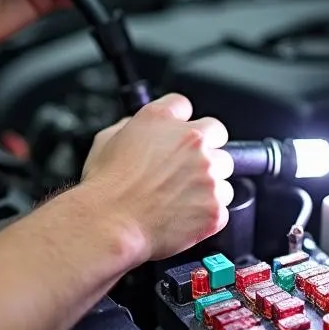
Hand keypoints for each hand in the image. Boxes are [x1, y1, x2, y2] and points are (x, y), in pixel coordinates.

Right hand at [79, 94, 233, 261]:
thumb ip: (129, 127)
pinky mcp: (214, 207)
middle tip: (186, 167)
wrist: (109, 224)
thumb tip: (137, 129)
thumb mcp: (105, 140)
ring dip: (209, 181)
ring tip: (182, 197)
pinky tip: (184, 215)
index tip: (178, 133)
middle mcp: (191, 141)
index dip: (180, 120)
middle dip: (204, 148)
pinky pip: (222, 206)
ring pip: (224, 172)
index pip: (184, 105)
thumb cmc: (105, 187)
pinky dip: (207, 212)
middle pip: (216, 135)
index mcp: (162, 120)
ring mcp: (207, 174)